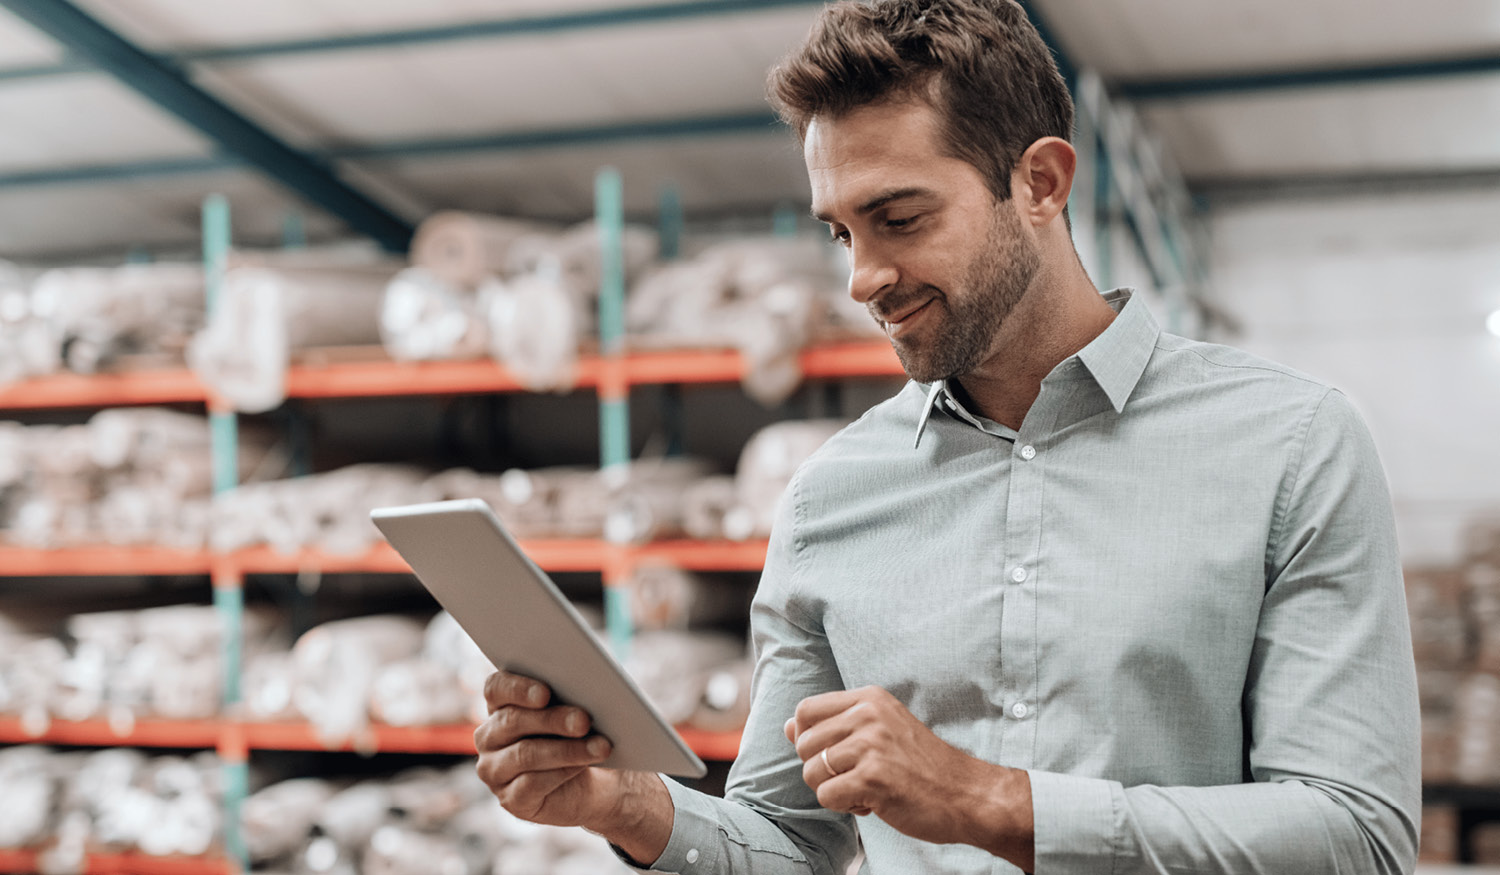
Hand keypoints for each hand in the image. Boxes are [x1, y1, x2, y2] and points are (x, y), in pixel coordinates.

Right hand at [472, 671, 673, 865]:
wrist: (589, 786)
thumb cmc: (578, 738)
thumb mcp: (574, 715)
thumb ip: (571, 698)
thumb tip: (590, 691)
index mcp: (500, 705)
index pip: (495, 688)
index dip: (517, 688)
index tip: (545, 692)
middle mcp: (490, 737)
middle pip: (512, 721)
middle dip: (552, 719)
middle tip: (583, 721)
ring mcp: (494, 771)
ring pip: (524, 754)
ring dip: (566, 750)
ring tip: (600, 747)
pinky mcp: (510, 799)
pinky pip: (531, 784)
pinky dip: (562, 773)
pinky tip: (583, 766)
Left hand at [785, 686, 1033, 868]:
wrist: (967, 794)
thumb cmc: (922, 766)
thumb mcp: (881, 731)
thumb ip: (834, 726)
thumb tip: (787, 728)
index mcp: (869, 699)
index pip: (805, 710)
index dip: (807, 738)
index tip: (832, 756)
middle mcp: (868, 715)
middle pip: (803, 744)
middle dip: (820, 770)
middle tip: (855, 777)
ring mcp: (871, 745)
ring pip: (811, 773)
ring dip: (834, 790)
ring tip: (866, 790)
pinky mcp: (873, 778)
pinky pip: (827, 796)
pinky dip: (845, 807)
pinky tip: (873, 803)